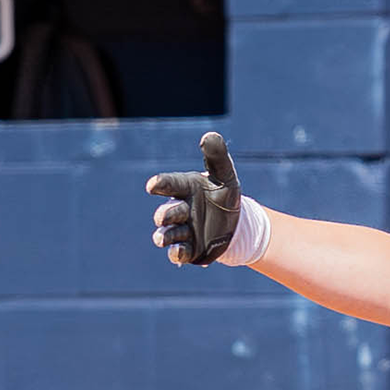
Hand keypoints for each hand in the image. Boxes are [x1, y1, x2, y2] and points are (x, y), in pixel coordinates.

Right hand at [145, 131, 240, 264]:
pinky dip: (177, 253)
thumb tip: (210, 136)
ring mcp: (183, 230)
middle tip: (164, 216)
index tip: (153, 185)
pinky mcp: (190, 249)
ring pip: (168, 234)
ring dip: (164, 236)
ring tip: (162, 238)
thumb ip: (217, 158)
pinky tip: (178, 253)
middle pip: (167, 212)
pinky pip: (179, 252)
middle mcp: (180, 209)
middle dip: (165, 214)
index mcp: (185, 188)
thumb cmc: (224, 195)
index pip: (170, 184)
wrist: (236, 224)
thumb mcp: (226, 176)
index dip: (161, 184)